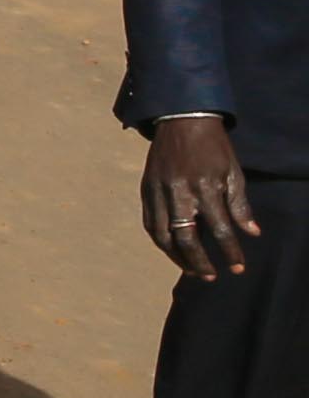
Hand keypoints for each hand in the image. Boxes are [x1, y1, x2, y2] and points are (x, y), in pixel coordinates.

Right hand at [147, 116, 262, 281]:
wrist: (181, 120)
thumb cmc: (213, 147)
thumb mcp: (233, 173)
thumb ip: (240, 205)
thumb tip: (251, 233)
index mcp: (205, 187)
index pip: (220, 229)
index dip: (230, 252)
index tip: (238, 268)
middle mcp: (179, 192)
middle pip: (186, 238)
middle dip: (198, 261)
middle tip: (209, 277)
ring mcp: (158, 191)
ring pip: (162, 234)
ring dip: (175, 256)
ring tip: (189, 269)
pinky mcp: (146, 188)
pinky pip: (150, 221)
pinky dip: (159, 239)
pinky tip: (170, 248)